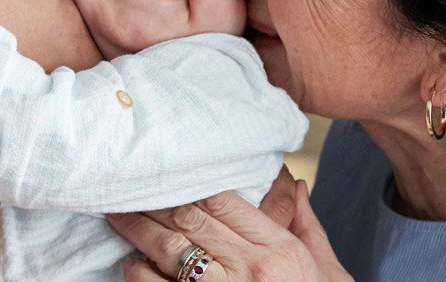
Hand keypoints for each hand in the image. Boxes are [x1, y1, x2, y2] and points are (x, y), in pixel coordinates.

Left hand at [109, 179, 351, 281]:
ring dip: (138, 231)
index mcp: (280, 250)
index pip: (223, 201)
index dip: (188, 184)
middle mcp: (251, 268)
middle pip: (190, 220)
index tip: (166, 174)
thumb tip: (295, 186)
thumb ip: (307, 227)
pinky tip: (131, 264)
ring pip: (170, 251)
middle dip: (153, 201)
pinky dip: (141, 274)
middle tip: (126, 186)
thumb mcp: (328, 272)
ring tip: (116, 216)